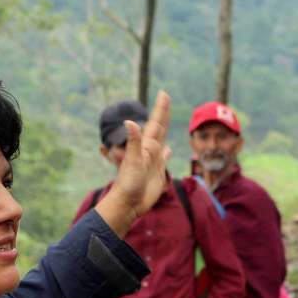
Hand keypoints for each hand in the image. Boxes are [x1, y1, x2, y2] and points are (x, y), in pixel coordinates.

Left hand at [95, 91, 171, 235]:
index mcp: (145, 146)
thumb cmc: (128, 183)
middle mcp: (150, 151)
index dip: (160, 109)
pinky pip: (164, 159)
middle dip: (162, 113)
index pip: (155, 123)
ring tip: (165, 120)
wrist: (128, 203)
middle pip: (159, 128)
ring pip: (161, 141)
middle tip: (165, 98)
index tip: (164, 94)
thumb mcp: (132, 161)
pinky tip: (168, 150)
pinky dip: (167, 154)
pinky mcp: (157, 173)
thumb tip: (129, 122)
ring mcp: (153, 162)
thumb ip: (133, 142)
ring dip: (163, 130)